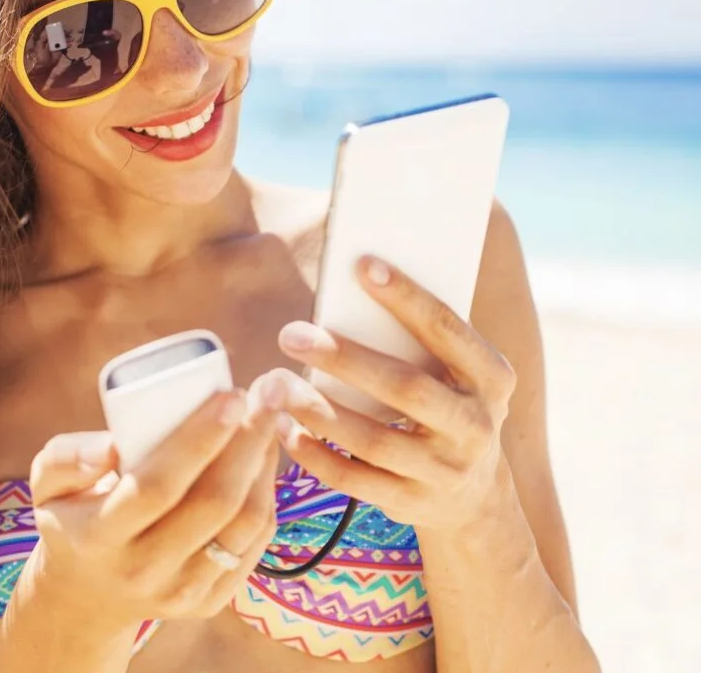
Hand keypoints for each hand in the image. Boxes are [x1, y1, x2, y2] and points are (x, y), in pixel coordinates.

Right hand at [23, 375, 285, 629]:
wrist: (87, 596)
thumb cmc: (73, 515)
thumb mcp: (47, 484)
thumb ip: (66, 457)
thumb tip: (110, 447)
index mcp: (99, 537)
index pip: (157, 486)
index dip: (199, 440)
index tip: (231, 395)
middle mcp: (143, 571)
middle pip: (213, 504)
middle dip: (249, 441)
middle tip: (267, 393)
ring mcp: (181, 592)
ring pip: (243, 525)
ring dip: (265, 464)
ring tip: (270, 416)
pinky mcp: (211, 602)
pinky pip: (255, 543)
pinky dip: (268, 494)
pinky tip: (266, 456)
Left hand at [273, 256, 516, 532]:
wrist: (477, 497)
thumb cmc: (447, 403)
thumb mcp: (457, 372)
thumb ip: (421, 337)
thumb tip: (355, 276)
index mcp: (491, 377)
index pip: (447, 329)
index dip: (406, 297)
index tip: (361, 264)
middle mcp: (476, 426)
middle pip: (404, 387)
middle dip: (344, 358)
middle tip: (290, 333)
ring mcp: (446, 471)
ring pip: (374, 439)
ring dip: (319, 410)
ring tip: (277, 383)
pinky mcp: (413, 504)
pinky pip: (355, 480)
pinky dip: (315, 455)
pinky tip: (284, 429)